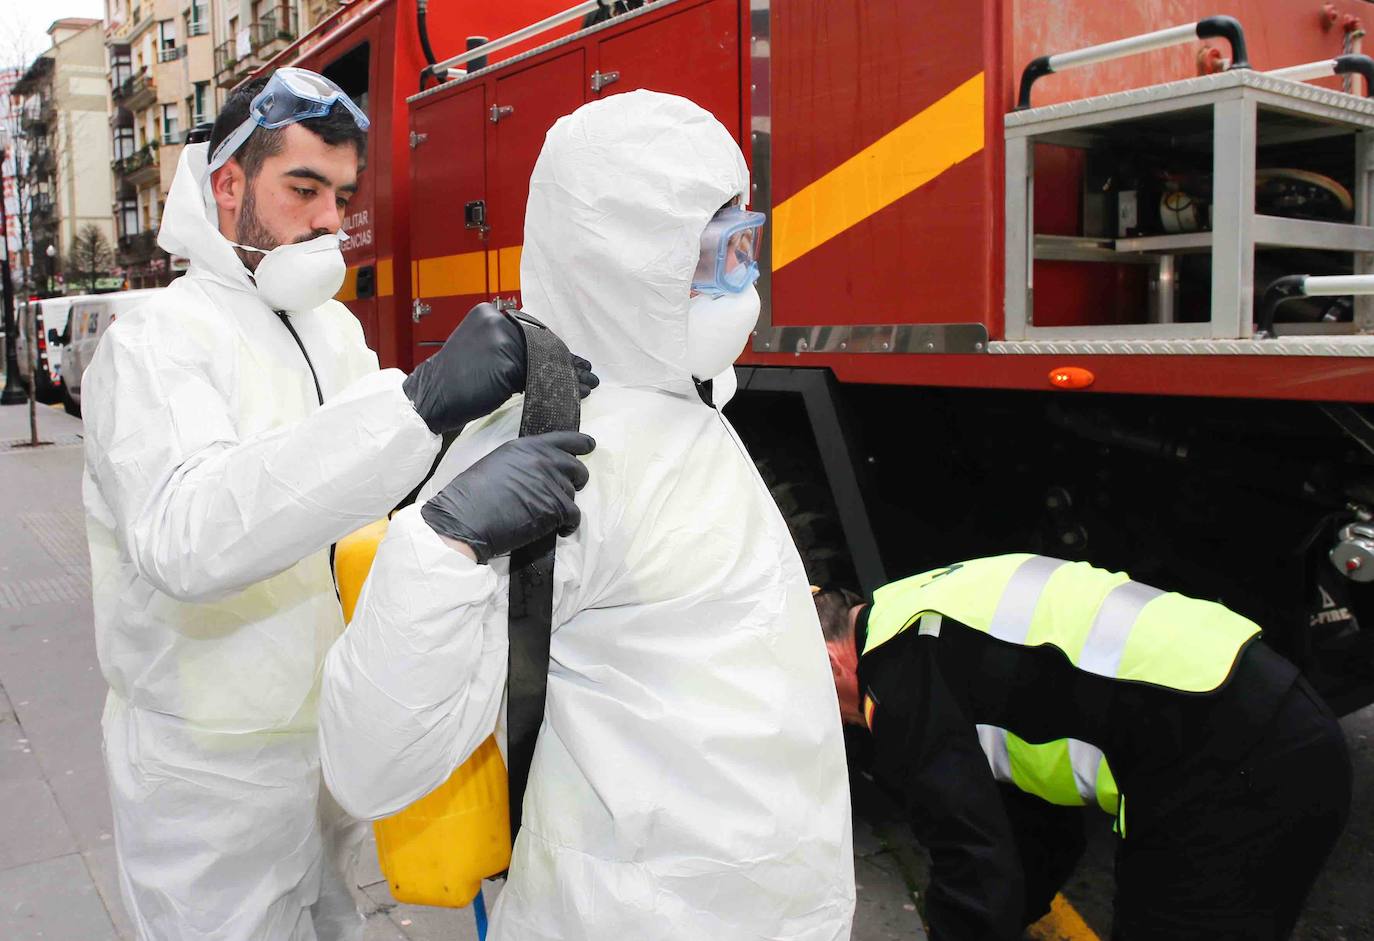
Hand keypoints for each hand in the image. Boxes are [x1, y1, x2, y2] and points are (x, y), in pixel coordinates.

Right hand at [403, 304, 598, 434]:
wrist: (429, 397)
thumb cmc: (456, 382)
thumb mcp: (482, 352)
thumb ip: (510, 347)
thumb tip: (548, 357)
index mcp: (489, 313)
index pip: (534, 331)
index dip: (557, 350)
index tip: (577, 363)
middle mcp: (496, 320)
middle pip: (542, 343)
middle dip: (567, 362)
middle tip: (588, 375)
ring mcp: (500, 339)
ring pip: (543, 360)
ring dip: (568, 376)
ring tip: (587, 387)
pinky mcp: (504, 362)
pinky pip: (537, 377)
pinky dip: (556, 387)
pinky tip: (571, 395)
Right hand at [420, 431, 595, 562]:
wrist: (465, 519)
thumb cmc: (471, 495)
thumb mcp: (497, 464)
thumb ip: (522, 463)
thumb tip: (536, 472)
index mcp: (526, 447)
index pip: (564, 439)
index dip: (581, 443)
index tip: (590, 445)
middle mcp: (543, 460)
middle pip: (576, 467)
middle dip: (576, 479)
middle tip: (569, 490)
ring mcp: (551, 483)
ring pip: (573, 494)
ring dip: (565, 505)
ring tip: (549, 515)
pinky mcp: (555, 508)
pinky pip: (574, 516)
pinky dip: (570, 525)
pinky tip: (560, 530)